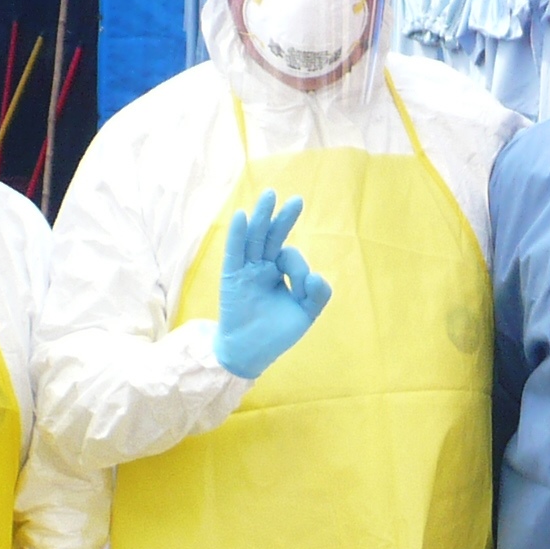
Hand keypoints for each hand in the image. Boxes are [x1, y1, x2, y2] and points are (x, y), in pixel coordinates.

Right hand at [211, 191, 333, 378]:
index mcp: (277, 271)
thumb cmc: (277, 333)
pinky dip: (237, 235)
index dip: (299, 267)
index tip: (304, 286)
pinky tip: (241, 217)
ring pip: (254, 239)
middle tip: (295, 200)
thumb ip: (318, 294)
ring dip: (262, 217)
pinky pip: (235, 253)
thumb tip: (316, 275)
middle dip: (283, 219)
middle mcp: (261, 266)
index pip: (290, 256)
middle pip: (271, 236)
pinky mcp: (232, 278)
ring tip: (270, 195)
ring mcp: (245, 271)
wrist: (250, 353)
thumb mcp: (306, 313)